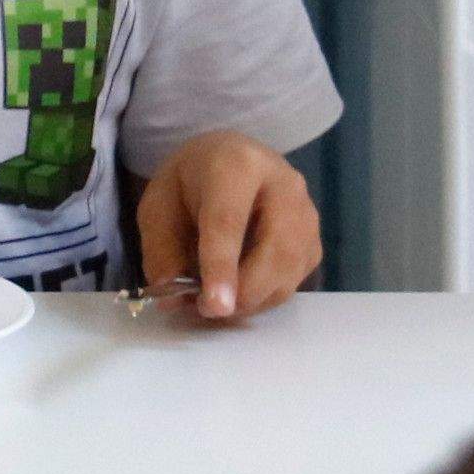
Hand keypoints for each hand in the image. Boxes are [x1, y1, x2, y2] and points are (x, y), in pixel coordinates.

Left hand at [135, 132, 318, 323]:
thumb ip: (161, 249)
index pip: (229, 219)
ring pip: (289, 272)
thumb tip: (171, 294)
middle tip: (209, 310)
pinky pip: (294, 282)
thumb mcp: (159, 204)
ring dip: (253, 300)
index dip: (221, 266)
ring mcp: (307, 213)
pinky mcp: (314, 241)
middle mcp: (284, 184)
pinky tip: (239, 290)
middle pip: (275, 250)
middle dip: (243, 291)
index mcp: (236, 163)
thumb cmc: (191, 183)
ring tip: (217, 301)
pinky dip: (265, 298)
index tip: (214, 305)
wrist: (227, 162)